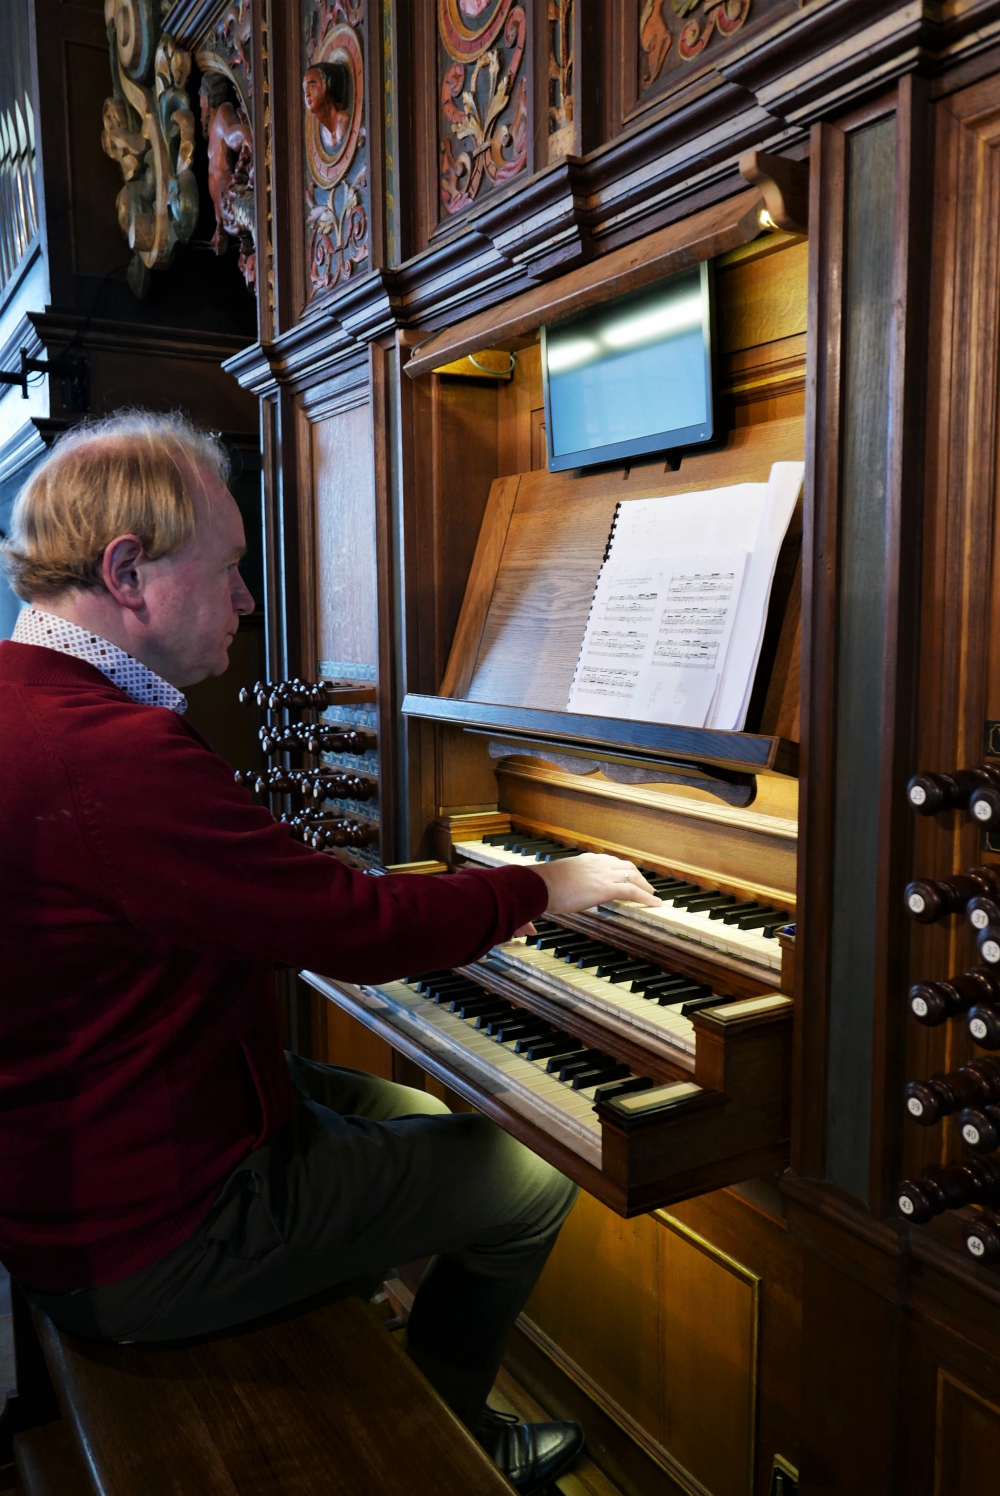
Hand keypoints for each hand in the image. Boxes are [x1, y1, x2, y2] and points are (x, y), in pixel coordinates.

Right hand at [532, 853, 660, 918]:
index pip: (611, 862)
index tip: (626, 876)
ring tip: (652, 896)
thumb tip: (538, 921)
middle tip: (645, 886)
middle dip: (638, 876)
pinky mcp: (606, 888)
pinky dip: (646, 897)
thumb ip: (564, 886)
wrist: (540, 886)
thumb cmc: (540, 888)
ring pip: (632, 876)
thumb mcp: (554, 883)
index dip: (621, 870)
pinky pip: (632, 891)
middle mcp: (598, 864)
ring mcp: (603, 874)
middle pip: (626, 866)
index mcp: (586, 860)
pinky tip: (654, 903)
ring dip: (645, 886)